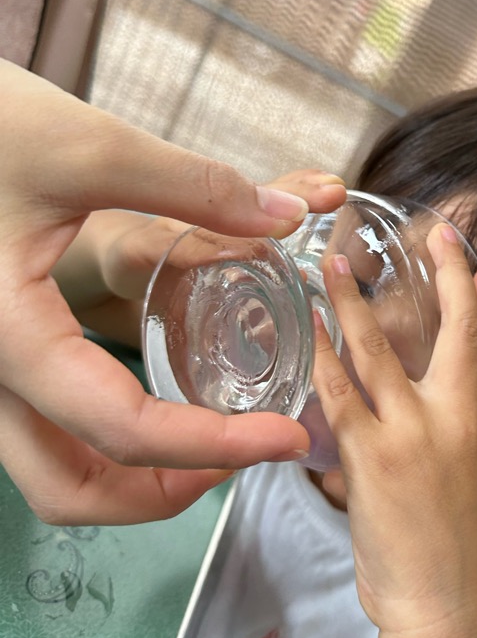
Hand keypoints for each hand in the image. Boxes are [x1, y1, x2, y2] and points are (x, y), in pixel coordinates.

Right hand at [0, 60, 344, 523]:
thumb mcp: (90, 147)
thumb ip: (196, 187)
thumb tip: (288, 216)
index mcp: (12, 335)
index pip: (124, 430)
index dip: (216, 447)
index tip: (284, 436)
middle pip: (72, 488)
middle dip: (166, 491)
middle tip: (244, 449)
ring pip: (52, 469)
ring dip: (134, 478)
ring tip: (213, 437)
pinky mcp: (1, 347)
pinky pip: (48, 429)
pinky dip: (108, 440)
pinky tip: (162, 397)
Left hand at [313, 224, 476, 637]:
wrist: (441, 601)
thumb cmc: (445, 547)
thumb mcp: (462, 480)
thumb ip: (444, 437)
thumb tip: (412, 414)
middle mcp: (454, 418)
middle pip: (459, 330)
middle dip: (449, 275)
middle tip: (436, 231)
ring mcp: (414, 433)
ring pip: (384, 350)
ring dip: (357, 302)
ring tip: (335, 264)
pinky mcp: (373, 455)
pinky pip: (340, 393)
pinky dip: (321, 356)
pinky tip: (307, 329)